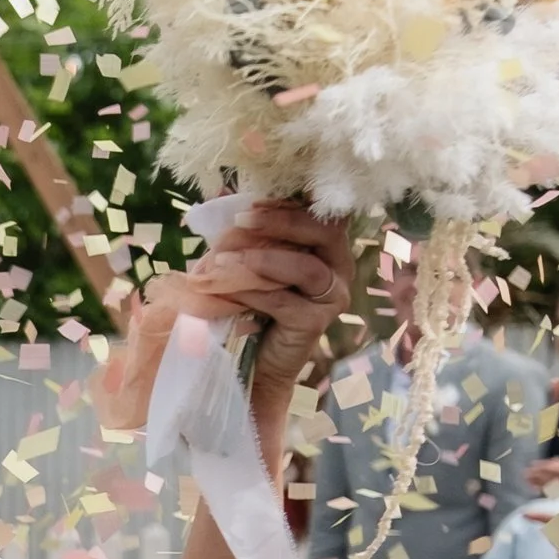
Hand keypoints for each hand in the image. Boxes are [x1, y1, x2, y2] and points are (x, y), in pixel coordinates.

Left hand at [103, 201, 352, 425]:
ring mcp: (332, 297)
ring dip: (261, 260)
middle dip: (280, 222)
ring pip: (306, 268)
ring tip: (222, 260)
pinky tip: (223, 288)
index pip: (321, 212)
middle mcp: (339, 268)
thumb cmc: (250, 305)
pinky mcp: (316, 323)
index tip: (250, 201)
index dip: (290, 203)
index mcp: (327, 246)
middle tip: (241, 220)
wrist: (253, 363)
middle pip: (324, 232)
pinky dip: (250, 290)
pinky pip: (283, 300)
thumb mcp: (248, 262)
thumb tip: (220, 196)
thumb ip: (246, 234)